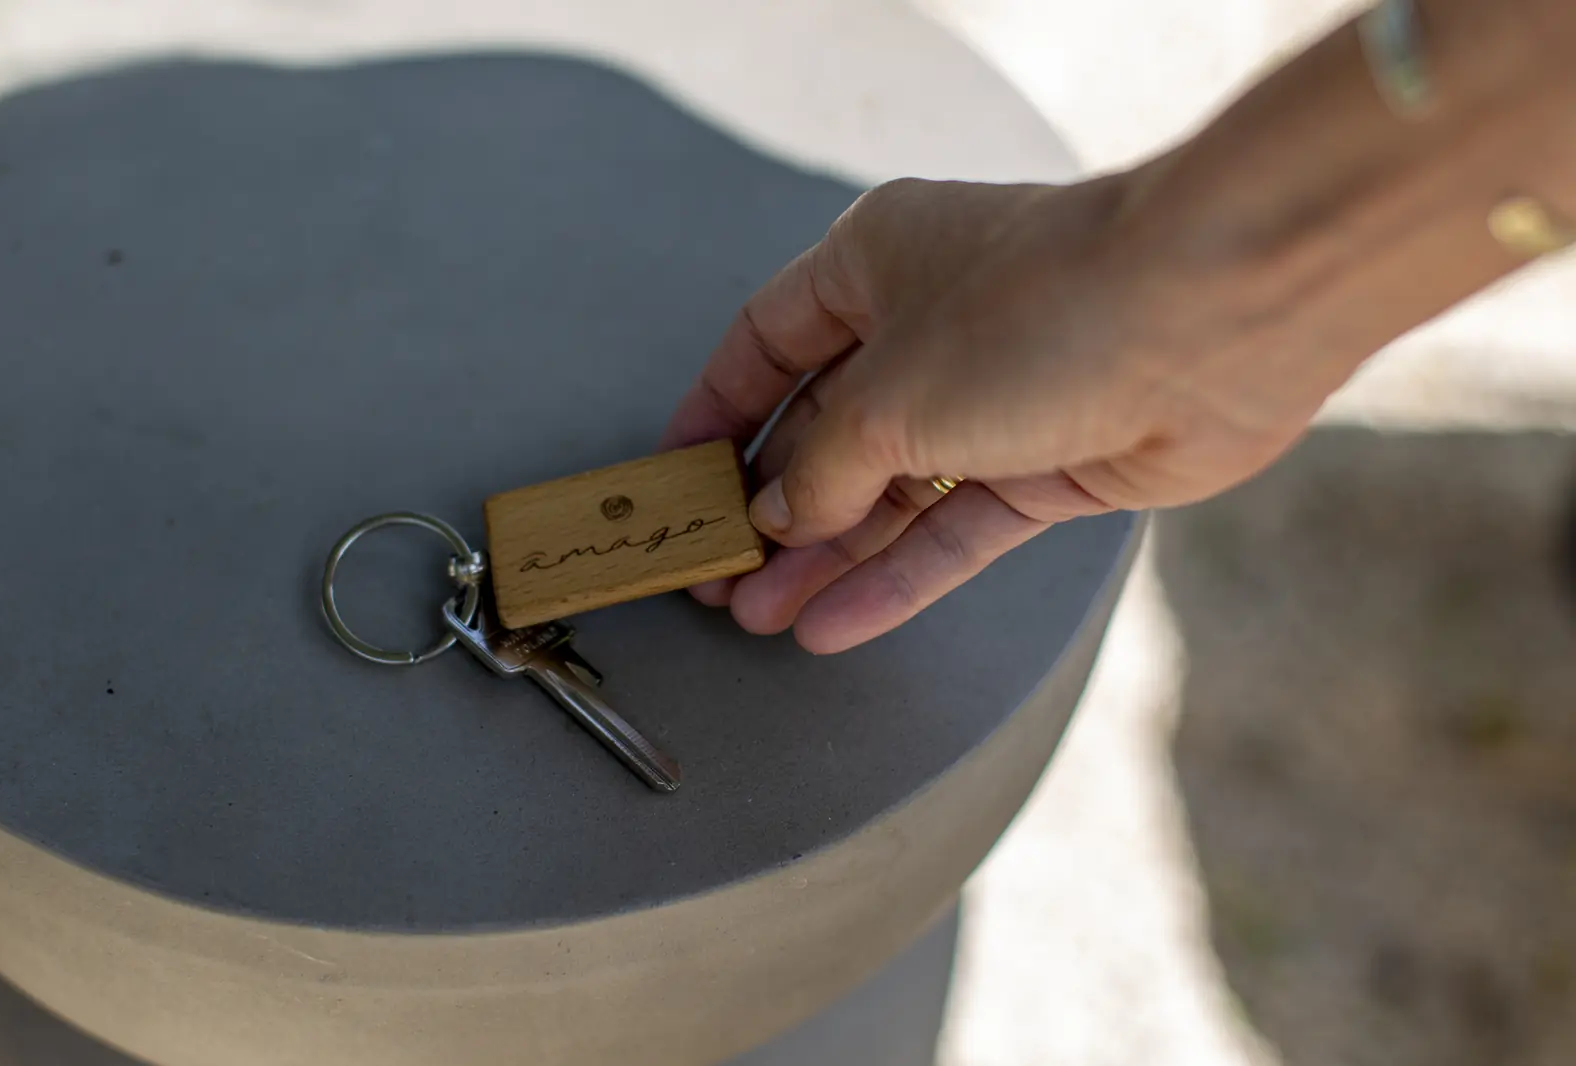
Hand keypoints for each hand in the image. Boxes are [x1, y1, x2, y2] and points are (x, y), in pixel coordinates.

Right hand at [658, 176, 1371, 652]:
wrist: (1214, 321)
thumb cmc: (1041, 311)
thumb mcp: (888, 394)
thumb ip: (820, 469)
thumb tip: (778, 519)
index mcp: (877, 264)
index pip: (770, 342)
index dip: (717, 411)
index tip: (675, 474)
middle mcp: (931, 327)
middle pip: (827, 430)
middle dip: (770, 507)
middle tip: (715, 574)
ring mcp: (994, 401)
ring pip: (887, 491)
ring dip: (824, 556)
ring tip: (756, 615)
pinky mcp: (1049, 464)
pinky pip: (955, 530)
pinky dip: (896, 577)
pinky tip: (834, 624)